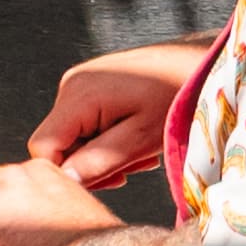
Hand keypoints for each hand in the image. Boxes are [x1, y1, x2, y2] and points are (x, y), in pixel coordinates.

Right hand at [30, 42, 204, 186]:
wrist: (203, 62)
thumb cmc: (179, 94)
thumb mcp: (141, 137)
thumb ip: (99, 161)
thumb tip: (66, 183)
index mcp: (78, 94)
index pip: (42, 148)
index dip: (66, 173)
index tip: (105, 180)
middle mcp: (72, 84)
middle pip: (58, 144)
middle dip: (90, 164)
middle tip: (133, 165)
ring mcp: (81, 83)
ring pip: (75, 137)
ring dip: (104, 153)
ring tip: (142, 149)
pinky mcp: (94, 86)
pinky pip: (88, 124)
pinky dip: (109, 138)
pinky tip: (137, 137)